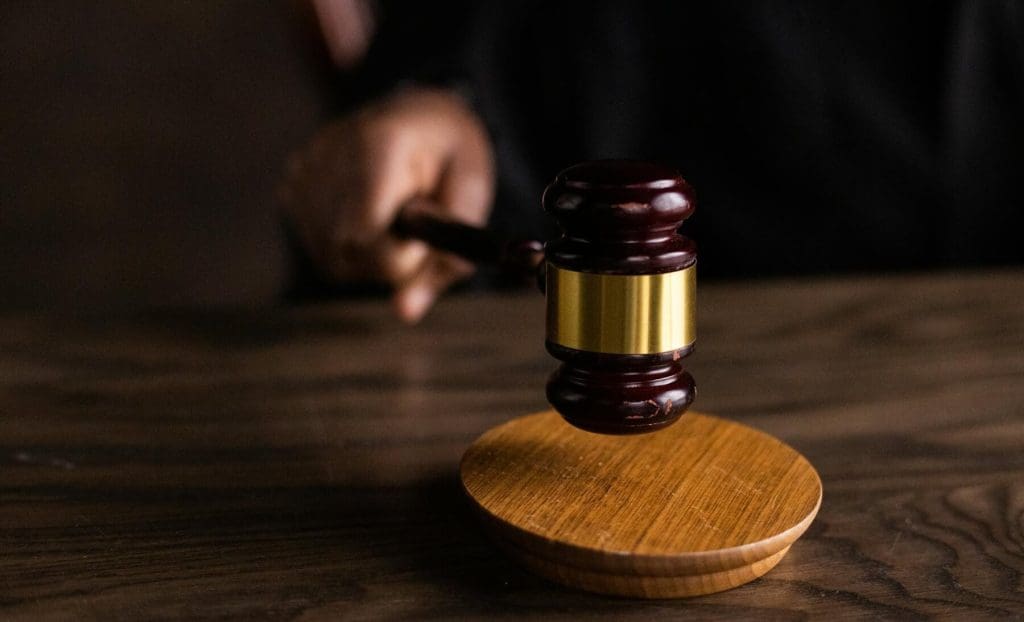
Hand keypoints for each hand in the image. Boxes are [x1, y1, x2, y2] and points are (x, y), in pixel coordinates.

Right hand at [279, 87, 494, 322]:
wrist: (420, 113)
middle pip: (344, 252)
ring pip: (328, 258)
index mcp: (381, 144)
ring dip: (367, 257)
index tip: (423, 236)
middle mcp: (330, 151)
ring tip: (393, 218)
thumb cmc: (452, 156)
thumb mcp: (472, 197)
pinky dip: (346, 246)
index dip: (398, 256)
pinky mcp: (292, 182)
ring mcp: (305, 167)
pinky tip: (367, 215)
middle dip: (386, 260)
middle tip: (414, 229)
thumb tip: (405, 313)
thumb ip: (447, 258)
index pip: (365, 234)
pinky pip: (316, 246)